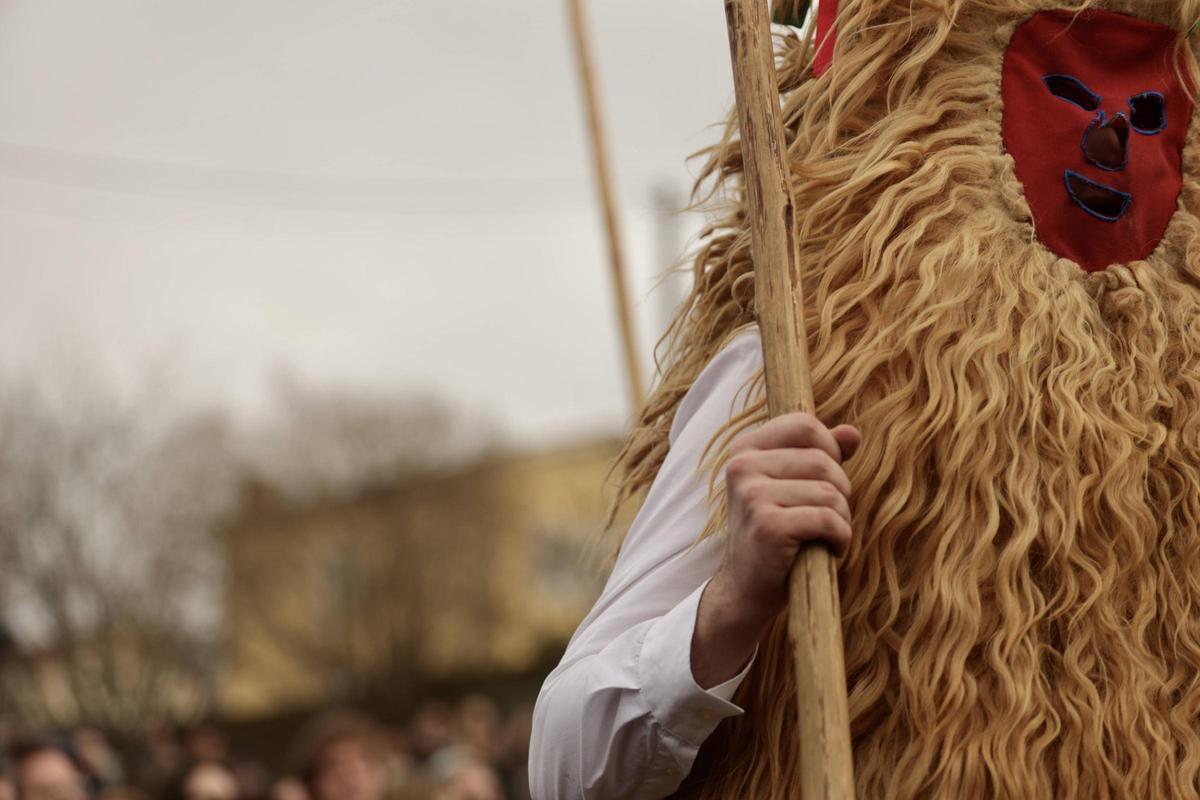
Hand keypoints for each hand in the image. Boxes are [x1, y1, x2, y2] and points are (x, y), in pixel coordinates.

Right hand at [691, 413, 858, 687]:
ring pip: (830, 492)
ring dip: (841, 519)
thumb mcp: (792, 488)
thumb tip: (852, 432)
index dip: (828, 451)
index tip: (822, 482)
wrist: (746, 589)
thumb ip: (820, 455)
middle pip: (823, 460)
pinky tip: (826, 549)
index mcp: (744, 449)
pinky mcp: (767, 525)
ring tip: (824, 536)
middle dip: (839, 492)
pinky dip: (840, 538)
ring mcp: (751, 495)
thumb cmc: (775, 535)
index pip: (804, 425)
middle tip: (825, 519)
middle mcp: (742, 466)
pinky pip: (828, 519)